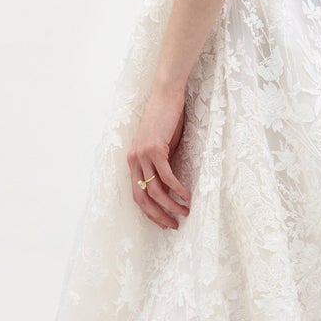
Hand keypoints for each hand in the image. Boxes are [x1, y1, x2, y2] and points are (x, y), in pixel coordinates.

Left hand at [127, 81, 191, 229]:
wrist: (166, 95)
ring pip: (155, 190)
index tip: (164, 222)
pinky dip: (177, 189)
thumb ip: (161, 165)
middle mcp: (134, 160)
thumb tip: (170, 185)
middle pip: (142, 197)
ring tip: (185, 213)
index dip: (150, 212)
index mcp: (133, 161)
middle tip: (173, 225)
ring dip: (170, 205)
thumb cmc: (166, 119)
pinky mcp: (155, 149)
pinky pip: (166, 176)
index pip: (137, 194)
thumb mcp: (161, 146)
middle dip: (158, 215)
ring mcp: (143, 155)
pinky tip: (187, 196)